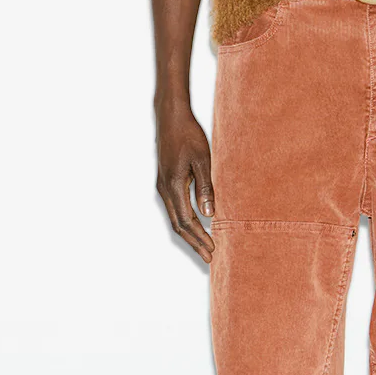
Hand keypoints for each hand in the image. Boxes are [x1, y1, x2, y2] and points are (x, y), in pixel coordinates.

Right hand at [155, 101, 214, 263]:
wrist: (170, 117)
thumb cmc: (188, 135)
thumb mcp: (202, 160)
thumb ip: (206, 188)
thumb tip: (210, 214)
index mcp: (174, 185)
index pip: (187, 221)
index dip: (200, 238)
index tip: (212, 250)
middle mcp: (165, 189)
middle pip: (178, 225)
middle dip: (194, 242)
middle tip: (209, 257)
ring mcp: (162, 186)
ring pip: (175, 218)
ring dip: (190, 234)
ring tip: (203, 246)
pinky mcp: (165, 181)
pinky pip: (174, 208)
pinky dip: (185, 221)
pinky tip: (196, 224)